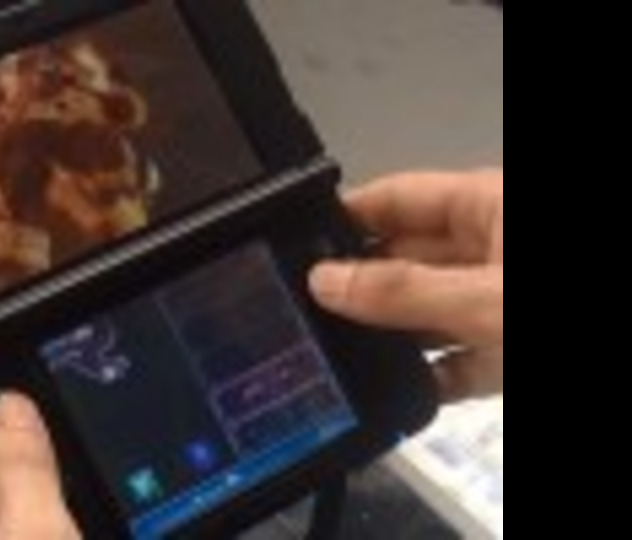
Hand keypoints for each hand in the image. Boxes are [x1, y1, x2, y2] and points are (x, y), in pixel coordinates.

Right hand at [311, 170, 503, 401]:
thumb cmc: (601, 314)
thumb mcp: (492, 301)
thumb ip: (404, 292)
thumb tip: (324, 280)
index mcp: (492, 207)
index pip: (399, 197)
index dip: (346, 216)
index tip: (290, 246)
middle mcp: (496, 248)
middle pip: (408, 257)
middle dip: (359, 284)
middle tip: (300, 313)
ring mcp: (505, 304)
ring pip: (431, 313)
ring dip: (390, 336)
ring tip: (331, 356)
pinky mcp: (516, 356)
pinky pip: (461, 362)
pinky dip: (432, 378)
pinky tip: (394, 395)